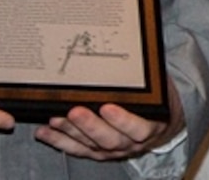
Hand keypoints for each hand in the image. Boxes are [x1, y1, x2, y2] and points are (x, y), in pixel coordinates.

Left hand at [36, 88, 182, 160]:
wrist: (161, 126)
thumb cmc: (159, 103)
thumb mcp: (162, 90)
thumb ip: (150, 81)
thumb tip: (135, 55)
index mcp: (151, 127)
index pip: (138, 128)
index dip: (123, 120)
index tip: (108, 107)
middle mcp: (130, 143)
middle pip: (109, 139)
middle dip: (89, 125)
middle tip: (75, 110)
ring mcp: (113, 150)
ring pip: (91, 145)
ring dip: (71, 132)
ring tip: (57, 118)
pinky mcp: (97, 152)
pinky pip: (77, 149)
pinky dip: (59, 141)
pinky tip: (46, 132)